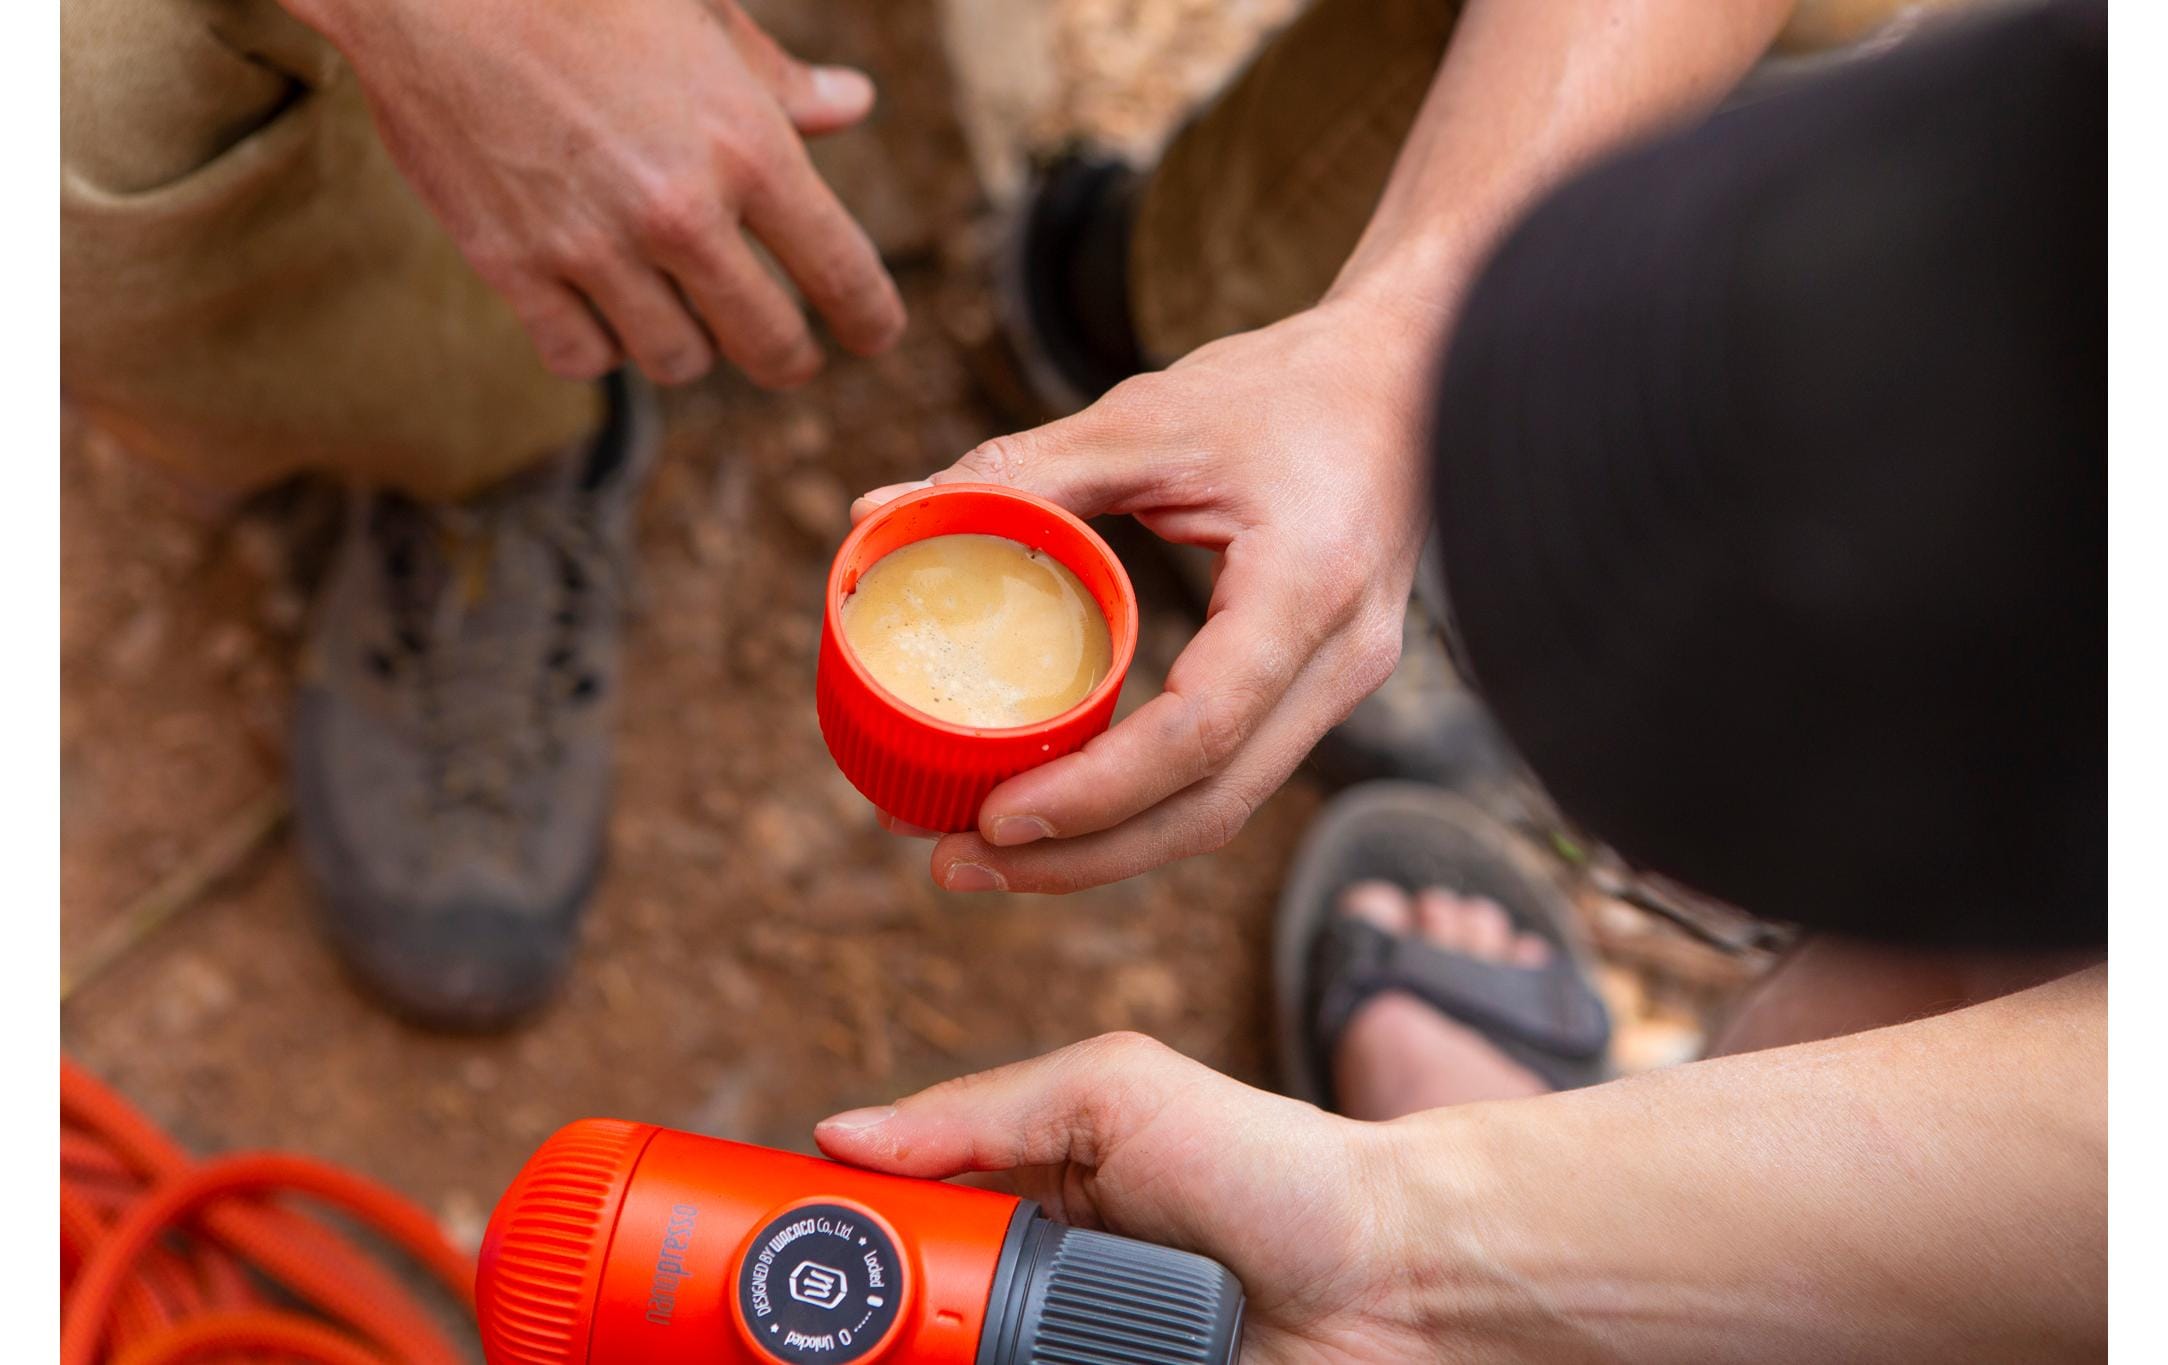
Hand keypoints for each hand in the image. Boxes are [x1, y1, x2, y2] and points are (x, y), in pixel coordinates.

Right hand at [291, 0, 904, 387]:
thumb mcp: (698, 12)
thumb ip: (778, 80)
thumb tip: (854, 104)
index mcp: (746, 146)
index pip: (843, 273)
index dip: (870, 320)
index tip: (874, 335)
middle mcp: (679, 211)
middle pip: (769, 346)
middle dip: (788, 356)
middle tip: (786, 350)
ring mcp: (593, 246)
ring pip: (678, 362)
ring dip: (690, 345)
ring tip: (682, 311)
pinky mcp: (514, 267)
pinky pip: (585, 358)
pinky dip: (602, 345)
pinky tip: (603, 309)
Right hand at [815, 1033, 1433, 1362]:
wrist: (1397, 1280)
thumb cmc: (1273, 1165)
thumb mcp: (1114, 1093)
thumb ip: (980, 1109)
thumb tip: (842, 1133)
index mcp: (1031, 1195)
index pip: (901, 1224)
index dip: (834, 1245)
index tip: (771, 1263)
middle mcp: (1043, 1288)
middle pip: (920, 1324)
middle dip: (878, 1331)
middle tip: (835, 1336)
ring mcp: (1074, 1354)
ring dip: (931, 1363)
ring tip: (901, 1357)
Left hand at [854, 296, 1434, 891]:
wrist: (1413, 377)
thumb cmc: (1288, 387)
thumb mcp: (1148, 418)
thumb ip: (1020, 470)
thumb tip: (878, 514)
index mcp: (1306, 587)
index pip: (1200, 730)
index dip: (1094, 791)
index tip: (994, 815)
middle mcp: (1340, 659)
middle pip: (1210, 807)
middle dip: (1081, 859)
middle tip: (956, 865)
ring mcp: (1341, 685)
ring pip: (1224, 809)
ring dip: (1106, 850)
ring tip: (988, 855)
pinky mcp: (1320, 691)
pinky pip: (1231, 776)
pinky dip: (1143, 808)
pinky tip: (1062, 808)